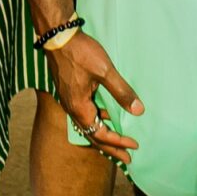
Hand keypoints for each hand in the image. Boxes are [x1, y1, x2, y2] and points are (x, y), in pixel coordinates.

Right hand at [47, 30, 143, 163]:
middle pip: (92, 136)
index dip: (118, 142)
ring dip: (103, 134)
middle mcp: (72, 109)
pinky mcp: (69, 91)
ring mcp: (69, 100)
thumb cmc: (81, 53)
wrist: (58, 37)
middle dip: (110, 147)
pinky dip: (96, 120)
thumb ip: (121, 92)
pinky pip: (84, 114)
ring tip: (118, 139)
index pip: (101, 134)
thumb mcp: (104, 71)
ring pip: (88, 125)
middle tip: (126, 158)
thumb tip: (139, 111)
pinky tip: (106, 114)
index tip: (134, 147)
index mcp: (80, 108)